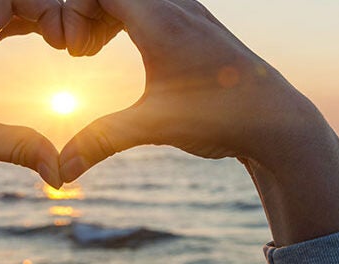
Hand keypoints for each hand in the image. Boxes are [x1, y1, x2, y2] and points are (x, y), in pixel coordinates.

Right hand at [61, 0, 338, 245]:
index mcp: (160, 19)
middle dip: (84, 12)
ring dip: (106, 14)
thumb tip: (61, 171)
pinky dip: (128, 17)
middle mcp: (177, 6)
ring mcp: (193, 13)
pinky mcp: (202, 26)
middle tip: (77, 52)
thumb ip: (102, 141)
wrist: (278, 121)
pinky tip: (126, 53)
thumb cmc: (219, 117)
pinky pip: (152, 3)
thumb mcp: (153, 127)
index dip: (72, 11)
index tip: (70, 51)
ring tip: (92, 52)